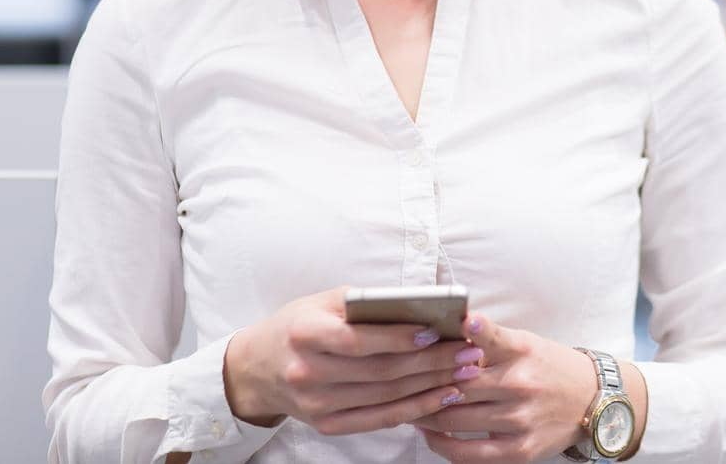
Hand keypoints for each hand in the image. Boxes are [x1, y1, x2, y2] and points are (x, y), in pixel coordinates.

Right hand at [222, 286, 473, 435]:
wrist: (257, 368)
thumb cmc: (301, 324)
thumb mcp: (324, 302)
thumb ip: (367, 304)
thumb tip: (423, 307)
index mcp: (306, 333)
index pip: (359, 339)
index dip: (400, 338)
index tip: (436, 332)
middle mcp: (308, 371)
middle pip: (380, 371)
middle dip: (432, 362)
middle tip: (468, 352)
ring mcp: (317, 403)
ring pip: (386, 396)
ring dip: (432, 385)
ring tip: (466, 372)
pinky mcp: (327, 424)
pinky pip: (379, 419)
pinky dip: (415, 408)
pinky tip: (443, 396)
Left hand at [411, 313, 599, 462]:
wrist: (591, 400)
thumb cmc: (549, 367)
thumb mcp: (525, 343)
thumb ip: (489, 342)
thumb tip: (445, 334)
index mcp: (522, 351)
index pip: (493, 337)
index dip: (476, 329)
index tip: (463, 320)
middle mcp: (521, 383)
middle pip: (459, 384)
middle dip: (425, 384)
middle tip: (400, 382)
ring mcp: (519, 418)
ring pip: (456, 418)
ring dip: (426, 413)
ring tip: (408, 407)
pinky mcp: (519, 449)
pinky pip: (468, 453)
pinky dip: (442, 444)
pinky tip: (430, 434)